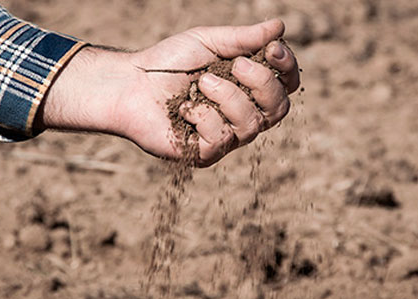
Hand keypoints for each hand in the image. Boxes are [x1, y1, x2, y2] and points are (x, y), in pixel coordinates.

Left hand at [36, 19, 299, 166]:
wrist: (130, 84)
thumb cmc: (169, 62)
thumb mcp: (209, 41)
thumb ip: (244, 38)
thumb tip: (279, 26)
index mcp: (248, 87)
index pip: (285, 83)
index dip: (287, 67)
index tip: (273, 48)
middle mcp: (243, 114)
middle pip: (279, 107)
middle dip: (262, 83)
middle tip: (236, 64)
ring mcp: (226, 137)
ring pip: (251, 124)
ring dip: (227, 97)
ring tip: (201, 82)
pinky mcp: (205, 153)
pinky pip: (221, 138)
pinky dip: (202, 116)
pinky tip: (183, 108)